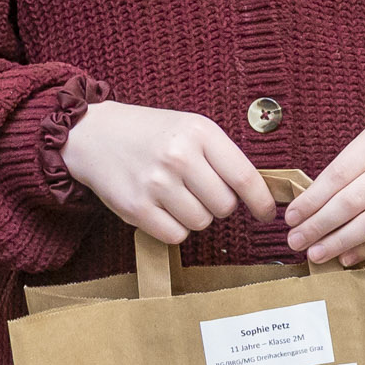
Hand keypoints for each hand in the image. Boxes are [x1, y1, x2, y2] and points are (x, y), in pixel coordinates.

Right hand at [60, 101, 276, 245]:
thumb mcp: (192, 129)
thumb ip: (223, 156)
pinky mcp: (136, 208)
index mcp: (200, 132)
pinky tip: (162, 208)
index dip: (261, 200)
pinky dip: (174, 228)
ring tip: (177, 195)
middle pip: (225, 206)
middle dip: (219, 205)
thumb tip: (259, 193)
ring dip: (195, 216)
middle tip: (201, 192)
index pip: (244, 176)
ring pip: (201, 223)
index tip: (267, 213)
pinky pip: (175, 236)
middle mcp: (179, 157)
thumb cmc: (153, 134)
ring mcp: (156, 183)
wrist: (96, 135)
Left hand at [287, 122, 364, 266]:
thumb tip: (303, 213)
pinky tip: (346, 256)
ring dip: (339, 242)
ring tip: (316, 253)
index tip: (290, 218)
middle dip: (319, 225)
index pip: (339, 174)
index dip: (311, 200)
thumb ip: (342, 174)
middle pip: (353, 200)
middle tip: (296, 241)